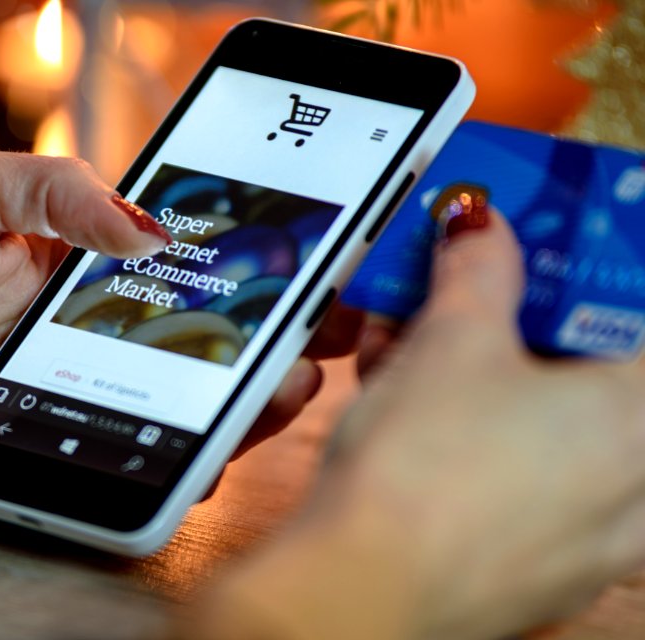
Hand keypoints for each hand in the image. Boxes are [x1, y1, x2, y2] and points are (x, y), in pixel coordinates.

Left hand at [0, 148, 359, 527]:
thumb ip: (56, 189)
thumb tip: (152, 228)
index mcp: (84, 271)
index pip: (191, 266)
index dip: (257, 264)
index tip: (312, 261)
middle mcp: (99, 338)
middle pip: (213, 343)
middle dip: (281, 336)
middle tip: (326, 328)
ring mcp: (90, 403)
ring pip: (196, 410)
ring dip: (254, 400)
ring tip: (287, 381)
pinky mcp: (69, 461)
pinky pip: (143, 469)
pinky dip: (189, 463)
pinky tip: (215, 446)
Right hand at [195, 208, 644, 639]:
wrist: (359, 588)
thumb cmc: (422, 471)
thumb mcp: (450, 341)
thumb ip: (478, 269)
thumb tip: (479, 224)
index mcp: (641, 414)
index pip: (637, 316)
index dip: (590, 274)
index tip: (547, 256)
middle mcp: (638, 483)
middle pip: (592, 373)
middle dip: (523, 326)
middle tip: (472, 300)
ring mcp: (594, 536)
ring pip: (553, 431)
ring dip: (491, 383)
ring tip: (411, 356)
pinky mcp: (542, 568)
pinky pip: (526, 482)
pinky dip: (482, 441)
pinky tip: (414, 421)